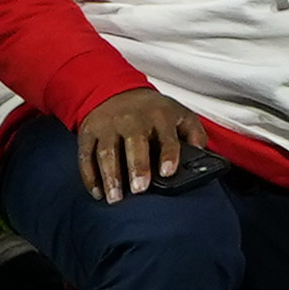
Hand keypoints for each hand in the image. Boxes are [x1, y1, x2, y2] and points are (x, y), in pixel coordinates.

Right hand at [73, 85, 201, 202]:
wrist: (116, 91)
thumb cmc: (152, 110)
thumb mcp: (180, 114)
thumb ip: (194, 134)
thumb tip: (202, 155)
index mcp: (159, 116)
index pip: (166, 137)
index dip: (168, 155)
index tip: (167, 172)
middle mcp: (132, 120)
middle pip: (133, 145)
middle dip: (136, 168)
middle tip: (139, 190)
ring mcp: (108, 126)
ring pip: (106, 152)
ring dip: (110, 176)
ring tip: (115, 198)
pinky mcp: (89, 134)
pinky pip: (86, 156)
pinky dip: (89, 176)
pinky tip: (97, 192)